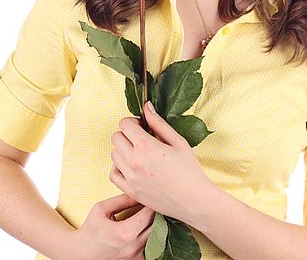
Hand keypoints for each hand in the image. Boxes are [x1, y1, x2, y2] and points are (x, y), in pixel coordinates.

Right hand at [66, 193, 154, 259]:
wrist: (80, 254)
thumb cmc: (90, 230)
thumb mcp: (102, 209)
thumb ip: (122, 199)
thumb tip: (140, 191)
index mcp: (125, 232)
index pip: (149, 213)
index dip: (151, 202)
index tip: (149, 196)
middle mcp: (133, 247)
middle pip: (157, 225)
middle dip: (156, 213)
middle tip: (152, 204)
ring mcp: (136, 257)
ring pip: (157, 237)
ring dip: (156, 225)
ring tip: (149, 216)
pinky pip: (152, 248)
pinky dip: (152, 238)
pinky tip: (145, 230)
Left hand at [110, 103, 212, 224]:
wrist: (193, 200)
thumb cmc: (189, 169)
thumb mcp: (178, 141)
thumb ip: (159, 123)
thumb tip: (146, 107)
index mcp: (146, 146)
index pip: (124, 124)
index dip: (133, 121)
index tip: (142, 125)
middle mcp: (134, 161)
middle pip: (116, 138)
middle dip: (126, 133)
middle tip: (140, 138)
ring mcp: (130, 178)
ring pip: (113, 155)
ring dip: (123, 150)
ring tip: (138, 152)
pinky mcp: (130, 191)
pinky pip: (113, 174)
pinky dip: (118, 167)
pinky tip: (131, 166)